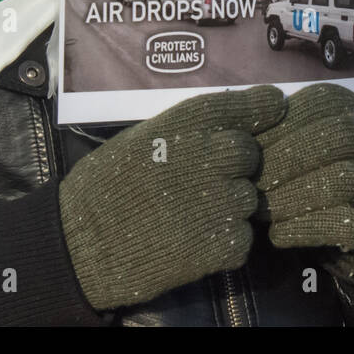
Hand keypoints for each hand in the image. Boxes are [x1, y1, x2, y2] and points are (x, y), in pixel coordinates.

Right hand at [59, 86, 285, 309]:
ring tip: (188, 216)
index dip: (262, 107)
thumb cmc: (105, 189)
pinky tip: (191, 241)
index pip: (245, 106)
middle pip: (250, 154)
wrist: (79, 247)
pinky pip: (242, 237)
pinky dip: (223, 242)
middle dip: (235, 167)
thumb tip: (233, 122)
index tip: (274, 107)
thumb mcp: (142, 139)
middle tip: (203, 183)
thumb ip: (189, 130)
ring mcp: (219, 201)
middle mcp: (209, 157)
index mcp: (186, 126)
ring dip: (227, 207)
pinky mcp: (222, 243)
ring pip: (247, 198)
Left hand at [254, 84, 353, 283]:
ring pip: (335, 182)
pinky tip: (278, 234)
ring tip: (256, 211)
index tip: (241, 150)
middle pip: (327, 140)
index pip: (314, 105)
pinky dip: (304, 228)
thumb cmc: (338, 170)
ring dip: (287, 198)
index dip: (273, 126)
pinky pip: (345, 223)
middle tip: (244, 183)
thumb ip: (289, 131)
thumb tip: (237, 134)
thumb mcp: (320, 139)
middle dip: (279, 162)